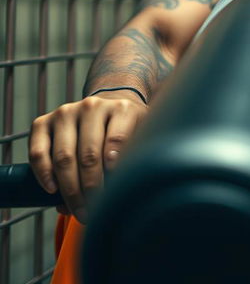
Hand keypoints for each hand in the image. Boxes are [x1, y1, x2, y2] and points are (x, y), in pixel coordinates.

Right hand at [28, 91, 148, 223]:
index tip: (113, 190)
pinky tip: (53, 190)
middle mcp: (93, 107)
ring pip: (63, 156)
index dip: (114, 167)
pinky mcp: (44, 122)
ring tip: (77, 210)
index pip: (117, 140)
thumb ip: (135, 157)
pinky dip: (43, 174)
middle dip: (90, 189)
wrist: (107, 106)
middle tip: (92, 213)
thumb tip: (119, 193)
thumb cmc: (126, 128)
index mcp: (122, 109)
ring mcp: (66, 113)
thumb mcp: (140, 135)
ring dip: (69, 189)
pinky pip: (38, 152)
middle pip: (89, 154)